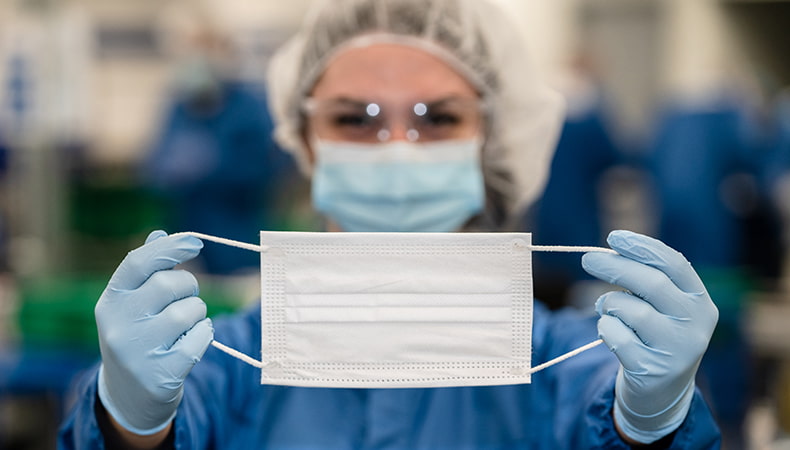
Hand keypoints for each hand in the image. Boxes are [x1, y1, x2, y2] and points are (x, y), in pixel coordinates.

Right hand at [95, 231, 212, 434]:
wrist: (130, 396)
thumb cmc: (138, 335)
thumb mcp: (132, 304)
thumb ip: (147, 270)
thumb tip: (160, 234)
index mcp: (110, 301)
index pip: (138, 262)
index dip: (170, 247)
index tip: (196, 242)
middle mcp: (118, 325)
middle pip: (170, 284)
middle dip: (189, 287)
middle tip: (186, 298)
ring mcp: (138, 352)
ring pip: (189, 311)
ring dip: (198, 313)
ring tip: (185, 325)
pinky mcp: (161, 374)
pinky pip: (200, 338)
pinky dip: (204, 334)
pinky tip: (192, 341)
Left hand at [581, 230, 717, 443]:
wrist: (661, 390)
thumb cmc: (655, 332)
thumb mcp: (661, 305)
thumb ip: (645, 279)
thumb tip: (609, 251)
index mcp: (700, 301)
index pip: (674, 264)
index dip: (642, 247)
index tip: (614, 237)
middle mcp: (696, 325)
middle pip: (652, 283)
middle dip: (615, 267)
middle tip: (587, 259)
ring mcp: (677, 350)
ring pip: (631, 310)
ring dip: (609, 303)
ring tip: (606, 308)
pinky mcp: (653, 370)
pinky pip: (617, 336)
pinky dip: (605, 328)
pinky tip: (609, 331)